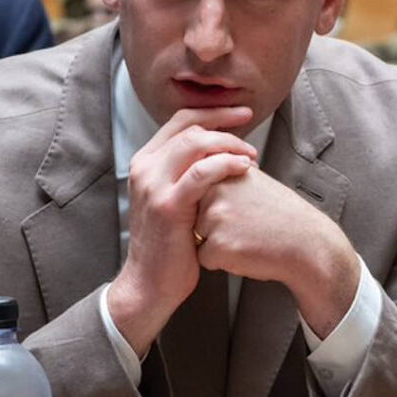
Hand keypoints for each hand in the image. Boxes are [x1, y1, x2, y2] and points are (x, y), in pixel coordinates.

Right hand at [109, 107, 258, 353]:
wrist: (150, 284)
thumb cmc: (168, 245)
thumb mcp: (170, 200)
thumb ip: (184, 174)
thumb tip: (217, 152)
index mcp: (145, 162)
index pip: (179, 121)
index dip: (212, 112)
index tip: (239, 114)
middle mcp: (144, 168)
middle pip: (189, 126)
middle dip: (225, 120)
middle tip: (251, 123)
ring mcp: (153, 185)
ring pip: (195, 143)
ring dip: (229, 143)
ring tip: (250, 154)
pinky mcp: (168, 205)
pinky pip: (202, 172)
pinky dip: (226, 164)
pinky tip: (244, 167)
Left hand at [193, 167, 359, 335]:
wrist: (308, 243)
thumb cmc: (283, 215)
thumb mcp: (255, 181)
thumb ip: (228, 174)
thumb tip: (208, 167)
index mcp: (223, 172)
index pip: (199, 195)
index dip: (222, 209)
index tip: (246, 210)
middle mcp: (215, 191)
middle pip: (195, 217)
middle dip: (216, 227)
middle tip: (248, 225)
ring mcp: (215, 217)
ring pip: (198, 238)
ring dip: (218, 243)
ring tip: (248, 237)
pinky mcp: (218, 245)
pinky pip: (205, 258)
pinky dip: (222, 262)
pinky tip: (247, 251)